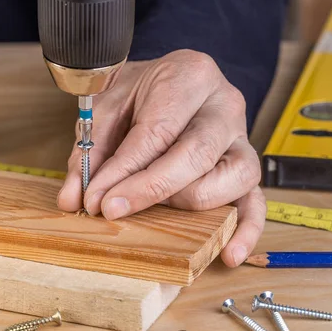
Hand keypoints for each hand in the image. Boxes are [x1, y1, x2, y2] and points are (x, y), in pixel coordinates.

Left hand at [58, 50, 265, 266]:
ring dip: (190, 204)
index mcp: (191, 76)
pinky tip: (229, 254)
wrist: (173, 81)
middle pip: (197, 154)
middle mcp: (225, 105)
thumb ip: (90, 151)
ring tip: (158, 213)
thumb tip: (74, 198)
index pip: (157, 131)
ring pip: (233, 178)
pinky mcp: (246, 166)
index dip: (124, 170)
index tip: (96, 198)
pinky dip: (246, 229)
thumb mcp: (108, 107)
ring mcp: (242, 137)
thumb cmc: (142, 94)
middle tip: (113, 209)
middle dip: (151, 188)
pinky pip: (257, 200)